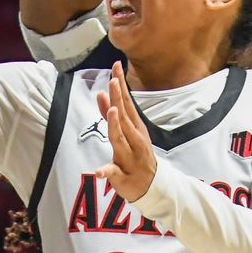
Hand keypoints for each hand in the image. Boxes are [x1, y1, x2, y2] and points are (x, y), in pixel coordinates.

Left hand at [96, 61, 156, 201]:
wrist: (152, 186)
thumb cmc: (135, 155)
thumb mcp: (125, 132)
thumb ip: (110, 114)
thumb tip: (101, 93)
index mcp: (135, 128)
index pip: (126, 103)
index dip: (121, 85)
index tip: (116, 66)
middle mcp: (135, 140)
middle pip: (124, 117)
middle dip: (118, 100)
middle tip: (113, 81)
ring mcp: (130, 158)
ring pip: (120, 140)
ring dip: (116, 126)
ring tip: (112, 111)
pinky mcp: (123, 177)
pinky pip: (113, 173)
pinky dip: (106, 172)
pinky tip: (99, 171)